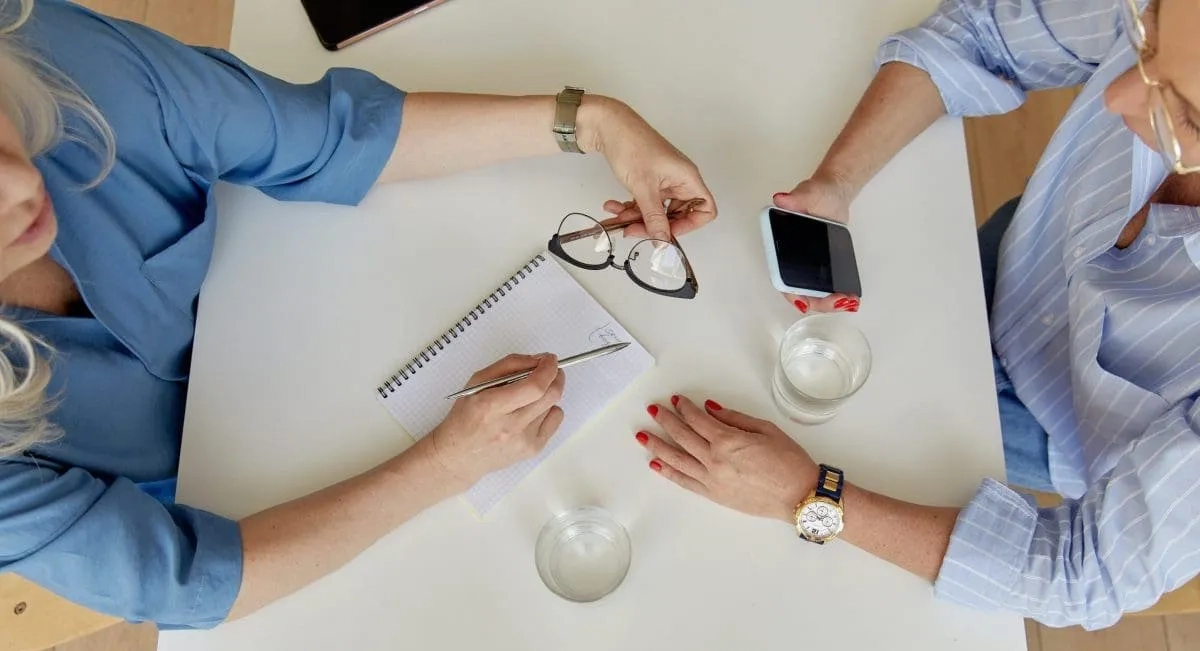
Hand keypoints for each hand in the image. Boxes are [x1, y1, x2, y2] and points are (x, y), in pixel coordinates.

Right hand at [426, 354, 565, 488]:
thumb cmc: (466, 417)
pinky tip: (531, 413)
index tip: (550, 359)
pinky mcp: (532, 449)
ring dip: (547, 394)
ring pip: (553, 405)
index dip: (548, 369)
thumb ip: (508, 365)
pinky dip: (549, 410)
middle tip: (550, 370)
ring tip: (527, 397)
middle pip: (550, 395)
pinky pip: (555, 420)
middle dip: (556, 377)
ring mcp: (523, 440)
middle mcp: (510, 426)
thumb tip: (537, 360)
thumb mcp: (477, 382)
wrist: (459, 456)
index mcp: (492, 406)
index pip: (534, 386)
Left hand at [583, 98, 716, 241]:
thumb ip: (654, 216)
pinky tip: (613, 207)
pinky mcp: (647, 180)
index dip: (690, 225)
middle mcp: (678, 179)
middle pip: (676, 215)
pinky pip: (643, 202)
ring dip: (636, 217)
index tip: (668, 233)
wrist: (606, 125)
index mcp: (687, 177)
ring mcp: (663, 180)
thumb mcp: (643, 187)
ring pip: (656, 210)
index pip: (705, 208)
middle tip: (633, 230)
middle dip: (654, 224)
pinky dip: (628, 207)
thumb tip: (663, 240)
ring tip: (617, 218)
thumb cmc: (631, 144)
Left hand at [638, 396, 817, 522]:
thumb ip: (734, 418)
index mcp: (728, 441)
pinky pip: (684, 481)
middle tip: (653, 410)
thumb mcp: (766, 430)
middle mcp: (714, 461)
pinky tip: (655, 464)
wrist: (799, 496)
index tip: (676, 399)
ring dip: (658, 446)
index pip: (698, 420)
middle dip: (666, 421)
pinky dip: (668, 472)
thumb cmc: (789, 461)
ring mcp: (711, 480)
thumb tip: (711, 408)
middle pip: (683, 436)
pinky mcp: (713, 495)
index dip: (685, 408)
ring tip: (642, 435)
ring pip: (677, 460)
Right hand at [772, 173, 858, 314]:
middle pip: (799, 291)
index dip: (791, 293)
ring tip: (849, 301)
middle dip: (818, 302)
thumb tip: (782, 199)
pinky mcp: (822, 266)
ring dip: (828, 302)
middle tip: (840, 301)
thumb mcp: (808, 193)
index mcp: (782, 247)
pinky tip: (850, 298)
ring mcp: (808, 266)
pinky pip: (824, 286)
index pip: (782, 277)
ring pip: (813, 293)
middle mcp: (793, 261)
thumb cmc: (817, 193)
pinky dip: (835, 295)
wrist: (834, 194)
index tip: (805, 303)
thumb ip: (795, 198)